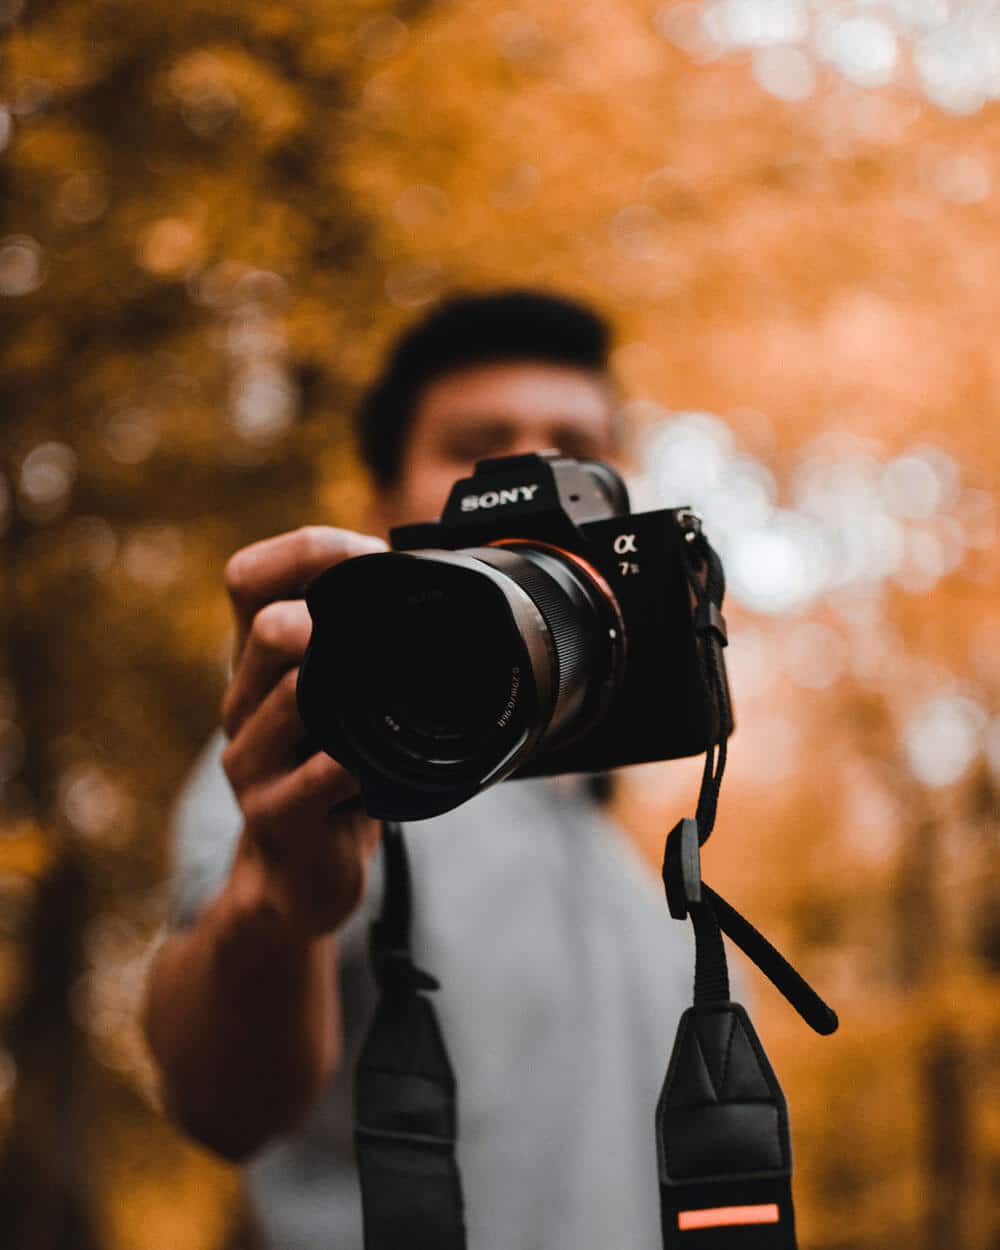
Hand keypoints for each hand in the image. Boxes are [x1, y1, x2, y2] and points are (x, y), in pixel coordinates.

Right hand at [220, 526, 387, 940]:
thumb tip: (433, 579)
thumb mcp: (336, 702)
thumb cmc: (330, 773)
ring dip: (346, 687)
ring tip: (387, 693)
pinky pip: (315, 778)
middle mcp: (243, 701)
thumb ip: (358, 648)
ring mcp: (251, 759)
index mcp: (257, 662)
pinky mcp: (272, 814)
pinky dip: (351, 767)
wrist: (299, 873)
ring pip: (289, 695)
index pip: (248, 577)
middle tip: (384, 626)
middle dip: (328, 615)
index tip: (370, 553)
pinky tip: (370, 767)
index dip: (308, 550)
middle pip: (267, 626)